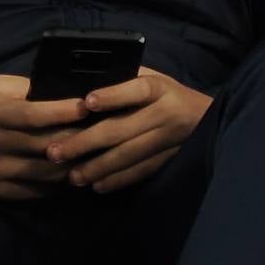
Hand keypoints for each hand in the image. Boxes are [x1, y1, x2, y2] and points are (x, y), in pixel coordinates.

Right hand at [0, 74, 86, 201]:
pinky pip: (39, 190)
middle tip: (104, 132)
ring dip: (76, 164)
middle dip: (79, 139)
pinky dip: (60, 183)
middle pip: (46, 145)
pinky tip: (75, 172)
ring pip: (48, 172)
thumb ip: (27, 89)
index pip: (33, 115)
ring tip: (96, 154)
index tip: (88, 108)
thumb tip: (65, 94)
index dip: (63, 112)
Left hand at [42, 68, 213, 193]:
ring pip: (129, 154)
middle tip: (55, 152)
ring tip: (72, 176)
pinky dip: (119, 179)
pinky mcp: (170, 158)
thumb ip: (126, 80)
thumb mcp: (154, 78)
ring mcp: (169, 139)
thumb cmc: (169, 94)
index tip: (86, 102)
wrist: (209, 117)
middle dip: (85, 142)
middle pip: (122, 128)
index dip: (113, 96)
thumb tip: (82, 86)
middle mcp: (166, 113)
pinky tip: (97, 186)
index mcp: (160, 88)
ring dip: (98, 167)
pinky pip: (142, 171)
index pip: (137, 90)